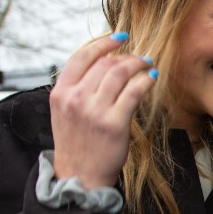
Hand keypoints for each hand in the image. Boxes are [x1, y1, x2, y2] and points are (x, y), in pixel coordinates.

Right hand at [49, 33, 156, 188]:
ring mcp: (94, 111)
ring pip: (120, 73)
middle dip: (126, 56)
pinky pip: (134, 91)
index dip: (103, 42)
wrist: (79, 177)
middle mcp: (75, 99)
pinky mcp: (114, 123)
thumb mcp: (65, 112)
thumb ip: (77, 88)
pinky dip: (146, 80)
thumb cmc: (77, 143)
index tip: (120, 37)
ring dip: (138, 64)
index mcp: (60, 93)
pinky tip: (152, 78)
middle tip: (140, 58)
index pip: (81, 56)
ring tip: (147, 64)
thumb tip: (104, 62)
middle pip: (105, 63)